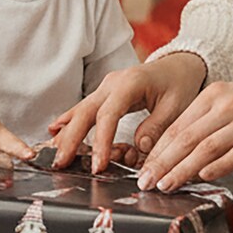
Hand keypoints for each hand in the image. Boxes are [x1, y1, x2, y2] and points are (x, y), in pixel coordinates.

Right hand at [49, 53, 207, 172]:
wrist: (178, 66)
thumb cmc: (178, 84)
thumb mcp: (176, 106)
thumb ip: (156, 126)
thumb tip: (139, 148)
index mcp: (130, 83)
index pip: (108, 114)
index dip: (100, 141)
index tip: (98, 166)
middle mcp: (112, 83)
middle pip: (85, 112)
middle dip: (71, 139)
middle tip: (62, 164)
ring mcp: (105, 88)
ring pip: (80, 111)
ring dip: (66, 134)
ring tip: (54, 156)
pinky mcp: (103, 95)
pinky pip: (82, 109)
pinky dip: (68, 121)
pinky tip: (54, 133)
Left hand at [136, 61, 232, 192]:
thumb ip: (209, 121)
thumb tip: (182, 151)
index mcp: (215, 95)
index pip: (177, 126)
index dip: (157, 150)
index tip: (142, 168)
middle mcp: (227, 106)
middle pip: (185, 137)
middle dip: (162, 163)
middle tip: (145, 182)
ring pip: (205, 148)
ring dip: (182, 169)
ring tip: (165, 185)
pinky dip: (217, 167)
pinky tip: (203, 177)